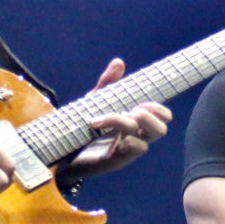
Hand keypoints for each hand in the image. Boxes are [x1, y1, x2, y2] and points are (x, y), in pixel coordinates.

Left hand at [58, 58, 171, 180]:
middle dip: (148, 117)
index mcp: (134, 123)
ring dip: (126, 124)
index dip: (159, 109)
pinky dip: (122, 139)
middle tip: (128, 112)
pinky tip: (100, 132)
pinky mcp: (116, 161)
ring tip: (104, 120)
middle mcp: (135, 138)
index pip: (162, 117)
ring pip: (146, 142)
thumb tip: (119, 62)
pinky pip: (132, 152)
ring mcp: (127, 152)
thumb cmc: (83, 126)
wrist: (62, 150)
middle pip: (161, 130)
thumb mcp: (95, 101)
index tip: (140, 103)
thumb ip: (107, 84)